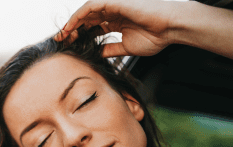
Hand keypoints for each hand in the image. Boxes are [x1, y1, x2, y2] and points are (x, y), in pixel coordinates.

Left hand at [54, 0, 178, 57]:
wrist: (171, 27)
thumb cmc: (156, 36)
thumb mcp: (126, 47)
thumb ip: (110, 49)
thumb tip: (96, 55)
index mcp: (118, 22)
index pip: (93, 27)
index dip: (80, 36)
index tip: (70, 46)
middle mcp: (114, 12)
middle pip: (87, 19)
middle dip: (72, 30)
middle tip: (61, 41)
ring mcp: (114, 6)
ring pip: (86, 12)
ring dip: (72, 23)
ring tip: (63, 35)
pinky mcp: (114, 2)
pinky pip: (91, 6)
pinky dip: (78, 16)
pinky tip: (70, 26)